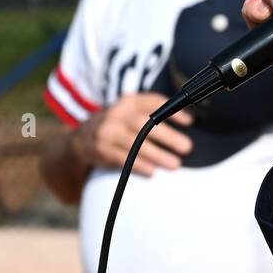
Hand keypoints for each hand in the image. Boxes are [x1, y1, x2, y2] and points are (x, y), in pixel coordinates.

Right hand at [73, 92, 193, 176]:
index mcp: (129, 101)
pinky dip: (138, 165)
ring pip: (134, 143)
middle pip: (144, 123)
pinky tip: (152, 171)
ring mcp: (107, 131)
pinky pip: (122, 158)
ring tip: (175, 164)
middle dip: (168, 136)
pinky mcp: (101, 149)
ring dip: (157, 154)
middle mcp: (117, 114)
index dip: (173, 111)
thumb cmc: (118, 124)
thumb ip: (155, 112)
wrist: (81, 137)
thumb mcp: (131, 111)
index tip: (190, 122)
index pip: (153, 102)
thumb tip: (191, 119)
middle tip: (187, 147)